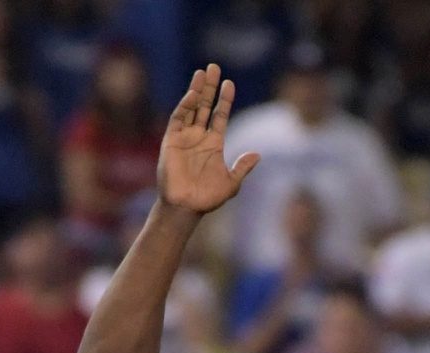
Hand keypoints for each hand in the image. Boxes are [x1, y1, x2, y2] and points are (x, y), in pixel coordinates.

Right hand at [157, 64, 258, 215]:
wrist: (186, 207)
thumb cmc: (207, 199)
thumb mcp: (231, 183)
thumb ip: (242, 168)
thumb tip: (257, 155)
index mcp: (213, 144)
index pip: (220, 115)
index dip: (225, 99)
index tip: (229, 83)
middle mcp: (198, 137)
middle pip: (205, 106)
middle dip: (210, 87)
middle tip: (213, 67)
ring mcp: (185, 137)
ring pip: (192, 108)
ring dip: (197, 90)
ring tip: (203, 72)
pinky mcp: (171, 140)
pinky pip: (178, 118)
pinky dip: (185, 106)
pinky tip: (194, 94)